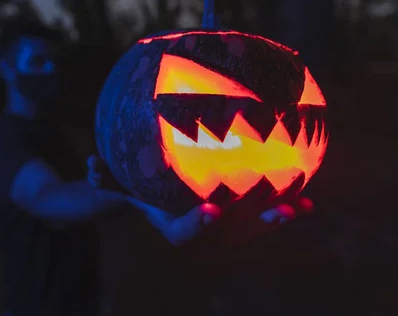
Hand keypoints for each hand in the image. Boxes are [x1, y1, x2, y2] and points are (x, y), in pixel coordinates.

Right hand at [87, 154, 313, 244]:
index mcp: (172, 225)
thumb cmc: (132, 186)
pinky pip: (259, 214)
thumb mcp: (114, 181)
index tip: (211, 210)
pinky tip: (307, 196)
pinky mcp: (236, 216)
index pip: (183, 233)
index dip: (197, 225)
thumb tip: (90, 164)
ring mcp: (221, 225)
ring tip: (301, 206)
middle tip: (277, 207)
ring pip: (250, 226)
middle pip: (228, 233)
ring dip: (275, 217)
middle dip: (253, 222)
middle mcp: (200, 228)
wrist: (152, 198)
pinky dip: (282, 206)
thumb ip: (102, 176)